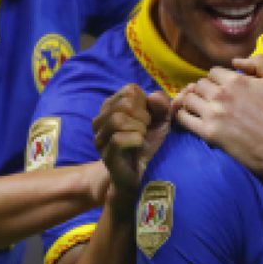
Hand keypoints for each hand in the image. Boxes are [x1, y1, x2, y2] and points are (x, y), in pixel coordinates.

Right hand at [93, 85, 171, 217]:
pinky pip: (117, 139)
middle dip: (143, 115)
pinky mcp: (105, 153)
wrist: (136, 173)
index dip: (145, 101)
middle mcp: (101, 119)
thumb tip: (153, 96)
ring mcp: (100, 137)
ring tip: (142, 135)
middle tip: (146, 127)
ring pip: (117, 120)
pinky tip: (139, 145)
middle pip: (124, 104)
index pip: (130, 90)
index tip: (148, 116)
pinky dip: (135, 140)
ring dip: (138, 127)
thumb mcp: (161, 122)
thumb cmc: (146, 144)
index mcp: (111, 106)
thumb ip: (162, 105)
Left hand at [174, 56, 262, 175]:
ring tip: (203, 109)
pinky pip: (183, 118)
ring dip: (194, 101)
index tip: (224, 89)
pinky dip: (183, 115)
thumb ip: (260, 63)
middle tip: (214, 101)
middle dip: (206, 90)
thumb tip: (235, 62)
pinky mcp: (209, 133)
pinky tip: (192, 118)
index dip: (218, 79)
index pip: (213, 72)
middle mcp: (221, 94)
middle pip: (199, 84)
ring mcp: (213, 114)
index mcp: (237, 80)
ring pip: (189, 99)